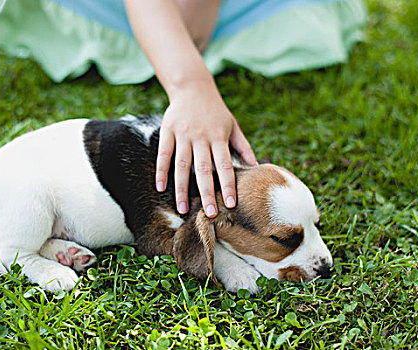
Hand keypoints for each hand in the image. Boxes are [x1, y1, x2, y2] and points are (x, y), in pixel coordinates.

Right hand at [155, 80, 256, 216]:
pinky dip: (161, 171)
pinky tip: (160, 188)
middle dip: (207, 193)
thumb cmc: (216, 110)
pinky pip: (164, 154)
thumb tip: (256, 167)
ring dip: (182, 189)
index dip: (228, 185)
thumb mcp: (233, 125)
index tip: (231, 204)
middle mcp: (201, 137)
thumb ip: (243, 146)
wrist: (192, 87)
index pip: (225, 165)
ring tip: (182, 209)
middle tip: (209, 214)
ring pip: (182, 165)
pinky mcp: (168, 132)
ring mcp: (183, 135)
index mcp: (218, 137)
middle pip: (204, 169)